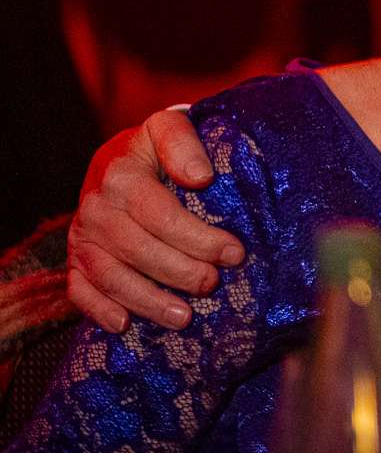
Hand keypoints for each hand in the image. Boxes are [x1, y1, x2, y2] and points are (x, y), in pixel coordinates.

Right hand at [66, 109, 241, 332]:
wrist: (119, 157)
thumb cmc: (156, 147)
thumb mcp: (170, 127)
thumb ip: (184, 144)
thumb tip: (200, 178)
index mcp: (120, 175)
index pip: (160, 214)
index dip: (197, 237)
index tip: (234, 253)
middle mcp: (95, 207)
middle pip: (137, 248)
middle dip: (180, 271)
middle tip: (214, 283)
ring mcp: (82, 236)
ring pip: (110, 275)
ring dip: (146, 300)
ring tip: (184, 316)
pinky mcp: (74, 259)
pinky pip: (79, 290)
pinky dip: (99, 310)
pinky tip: (124, 325)